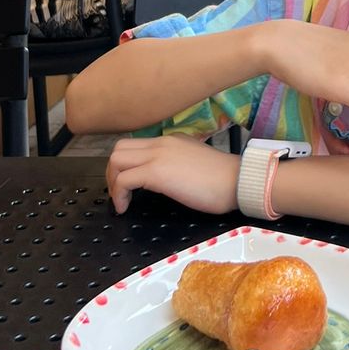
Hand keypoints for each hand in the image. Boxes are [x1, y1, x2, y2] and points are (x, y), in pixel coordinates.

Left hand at [106, 134, 239, 214]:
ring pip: (116, 160)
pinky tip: (125, 208)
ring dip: (112, 182)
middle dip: (112, 172)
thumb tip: (164, 178)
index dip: (125, 166)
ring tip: (121, 201)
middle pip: (119, 148)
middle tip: (120, 193)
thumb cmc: (223, 180)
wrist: (236, 181)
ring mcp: (158, 155)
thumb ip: (176, 163)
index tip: (129, 186)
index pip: (135, 145)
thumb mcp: (194, 163)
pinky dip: (118, 195)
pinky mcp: (156, 171)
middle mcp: (161, 142)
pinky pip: (123, 179)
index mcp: (171, 141)